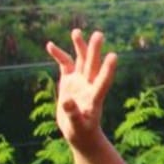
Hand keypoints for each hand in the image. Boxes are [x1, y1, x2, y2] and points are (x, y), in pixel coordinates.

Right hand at [45, 29, 117, 147]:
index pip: (103, 81)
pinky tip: (50, 45)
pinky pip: (65, 65)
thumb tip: (67, 101)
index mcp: (94, 97)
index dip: (108, 69)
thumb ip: (73, 114)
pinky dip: (59, 55)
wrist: (80, 132)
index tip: (114, 56)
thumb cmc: (81, 131)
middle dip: (94, 51)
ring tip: (76, 31)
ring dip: (80, 47)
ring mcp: (80, 82)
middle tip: (99, 34)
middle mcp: (89, 86)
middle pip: (93, 65)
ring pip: (81, 61)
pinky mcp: (69, 81)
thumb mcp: (77, 126)